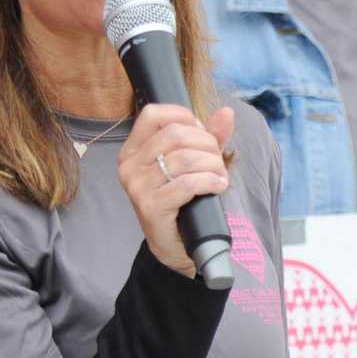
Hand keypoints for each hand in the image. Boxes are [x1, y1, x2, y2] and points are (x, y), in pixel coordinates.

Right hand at [119, 104, 234, 275]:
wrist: (174, 244)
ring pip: (185, 158)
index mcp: (133, 149)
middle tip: (217, 162)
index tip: (202, 134)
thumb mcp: (195, 163)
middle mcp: (129, 165)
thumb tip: (227, 113)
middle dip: (207, 144)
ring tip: (219, 178)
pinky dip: (210, 181)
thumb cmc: (182, 200)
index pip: (153, 114)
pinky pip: (188, 184)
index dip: (185, 117)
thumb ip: (209, 137)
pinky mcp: (151, 206)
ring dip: (213, 166)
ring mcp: (137, 186)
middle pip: (176, 134)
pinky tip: (218, 187)